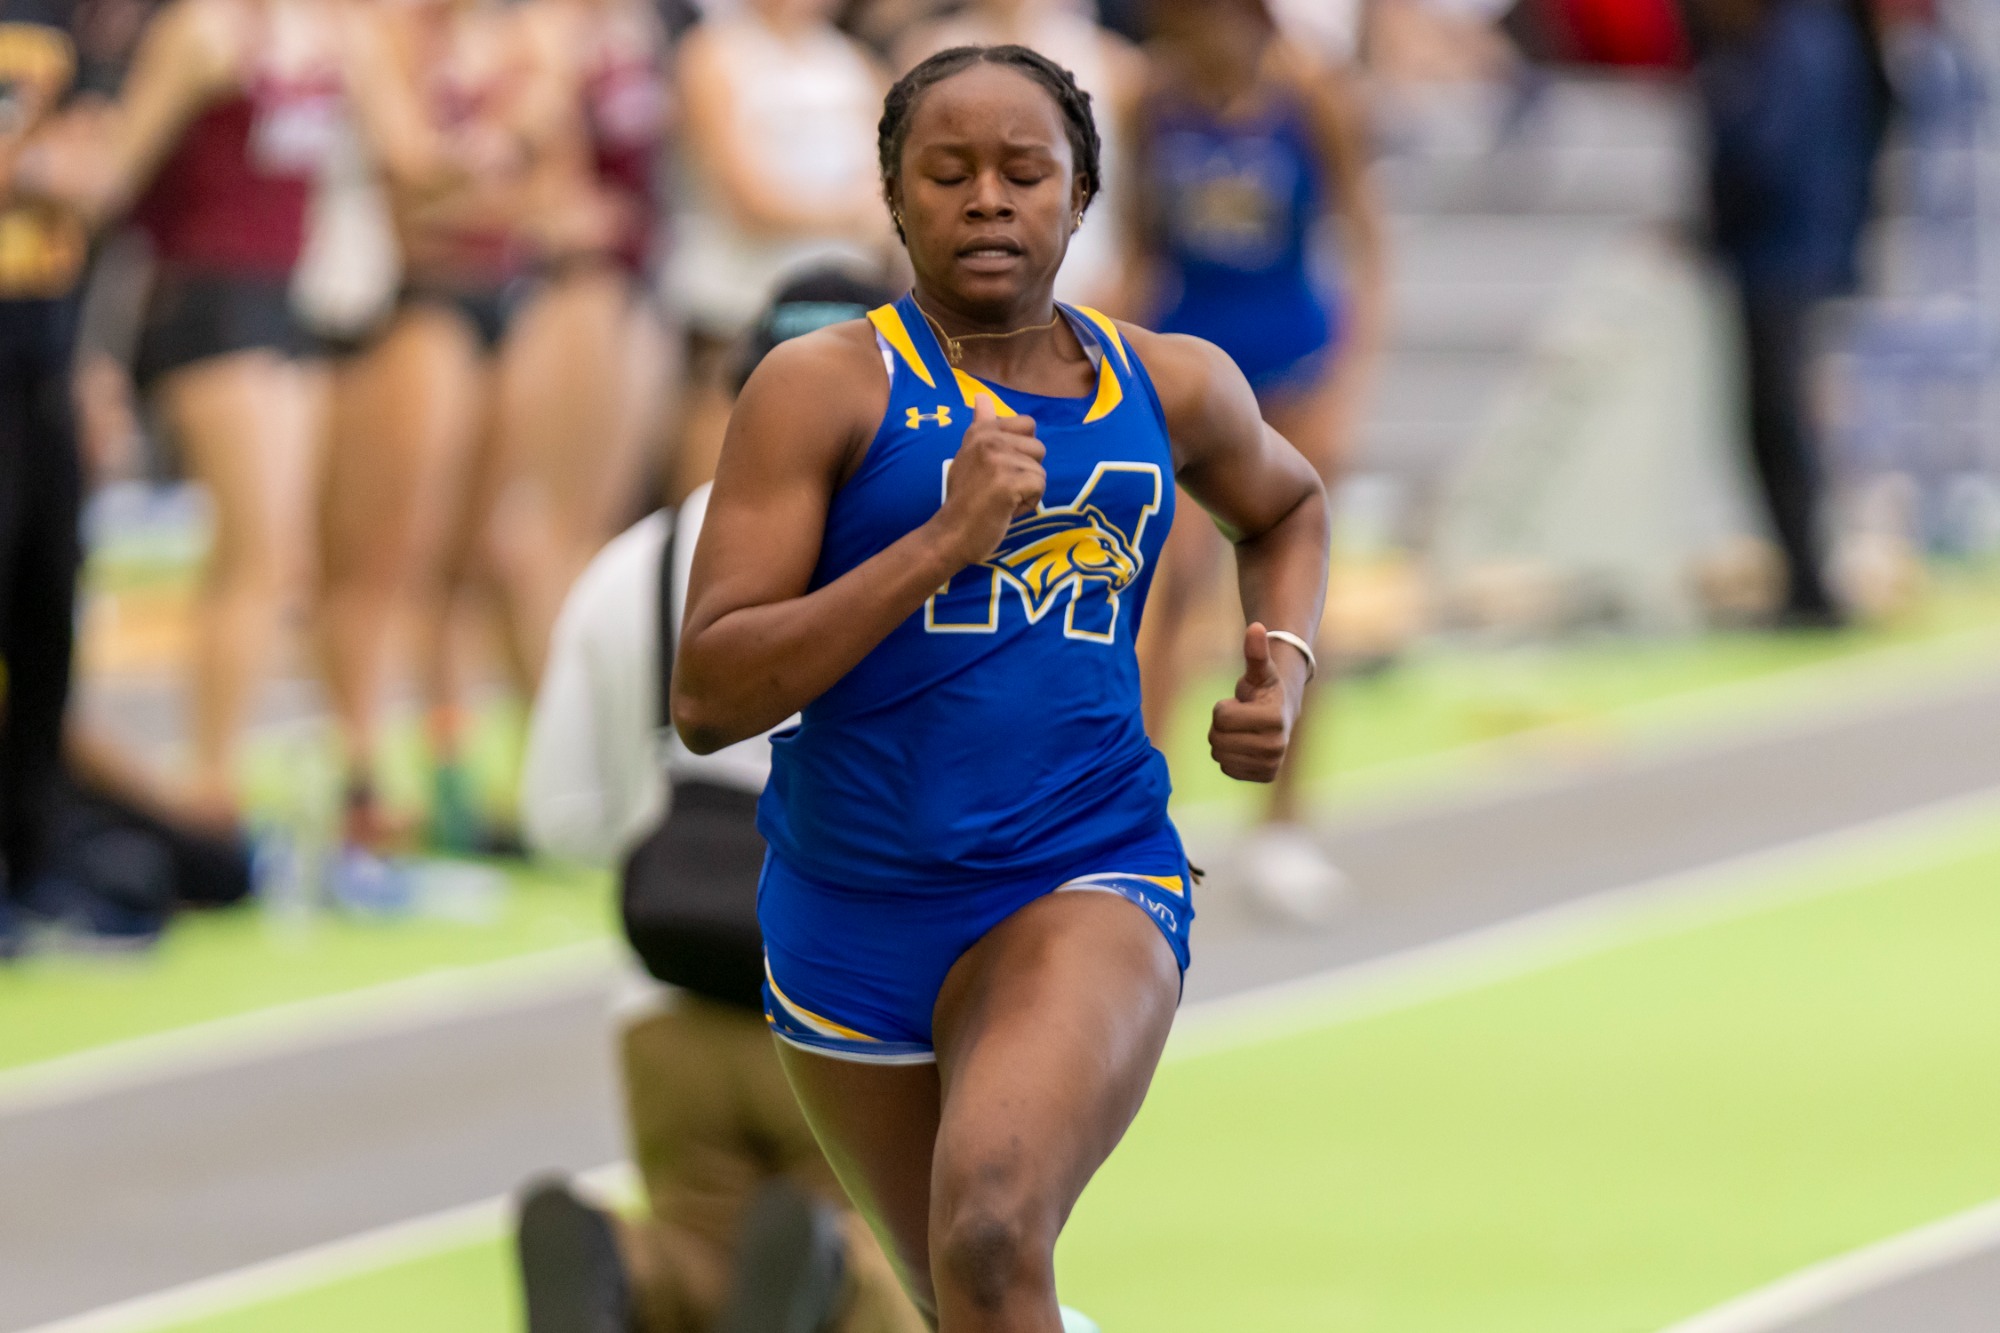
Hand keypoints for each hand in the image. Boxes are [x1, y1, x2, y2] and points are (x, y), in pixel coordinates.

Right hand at [933, 393, 1043, 565]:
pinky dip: (1028, 504)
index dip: (1022, 450)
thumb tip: (981, 396)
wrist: (951, 534)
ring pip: (1039, 471)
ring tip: (1001, 499)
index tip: (999, 467)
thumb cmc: (964, 498)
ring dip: (1027, 490)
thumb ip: (981, 425)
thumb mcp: (968, 455)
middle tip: (1000, 487)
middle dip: (1027, 472)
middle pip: (1039, 448)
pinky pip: (1039, 487)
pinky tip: (1006, 510)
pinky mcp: (1008, 482)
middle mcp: (989, 439)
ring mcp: (998, 459)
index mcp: (981, 430)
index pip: (1028, 425)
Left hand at [1209, 623, 1307, 782]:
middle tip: (1241, 718)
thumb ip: (1255, 651)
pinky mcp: (1265, 776)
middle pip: (1217, 740)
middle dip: (1222, 726)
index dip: (1223, 708)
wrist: (1282, 713)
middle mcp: (1277, 746)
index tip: (1242, 703)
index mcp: (1275, 719)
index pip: (1221, 719)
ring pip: (1219, 756)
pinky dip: (1230, 757)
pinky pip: (1226, 769)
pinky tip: (1245, 746)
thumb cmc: (1266, 687)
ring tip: (1244, 731)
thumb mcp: (1259, 669)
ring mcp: (1272, 764)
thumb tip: (1255, 626)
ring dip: (1225, 742)